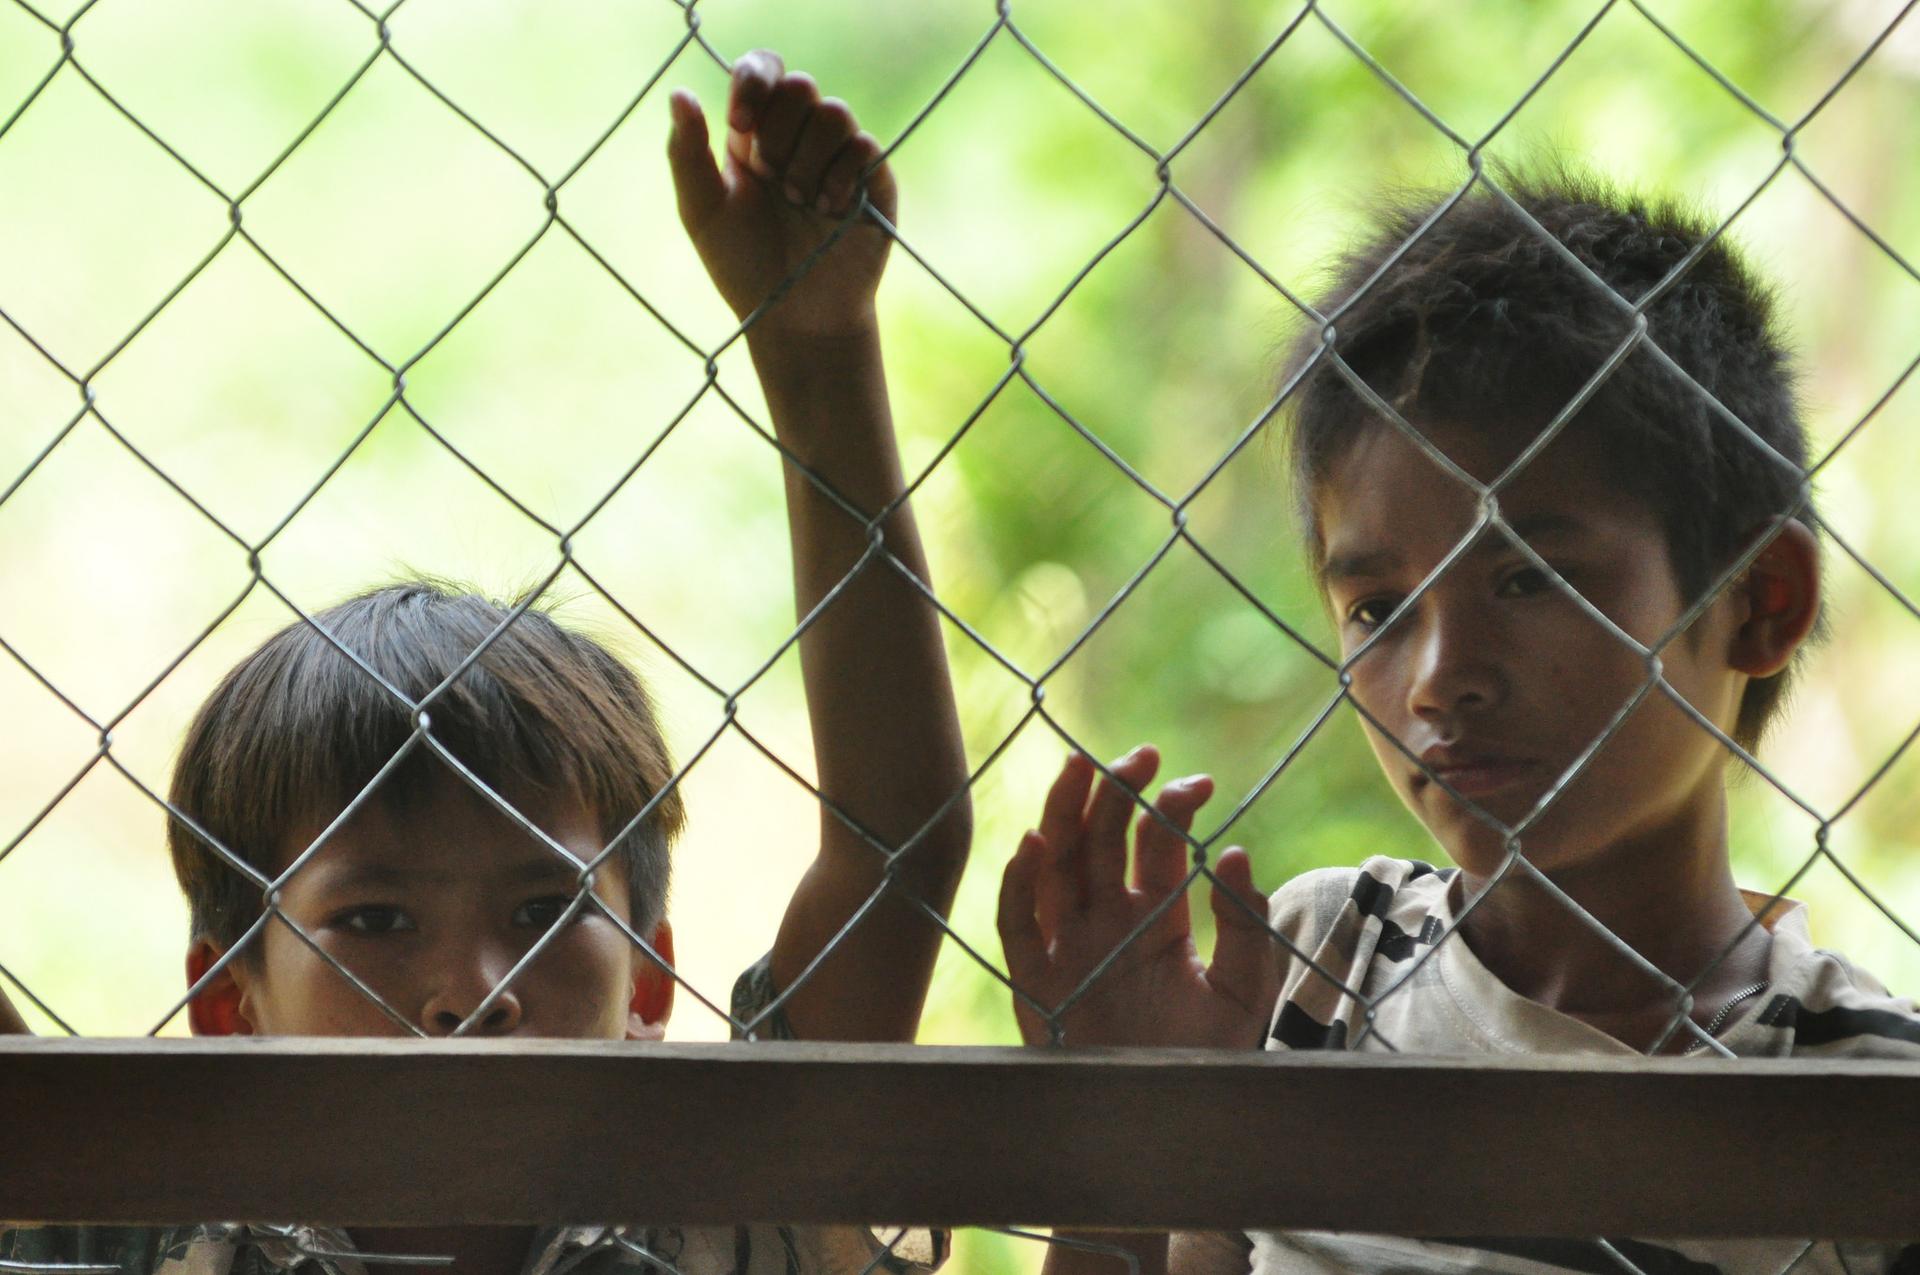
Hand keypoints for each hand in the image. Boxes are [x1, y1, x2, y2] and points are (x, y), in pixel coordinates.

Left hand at [668, 50, 895, 340]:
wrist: (796, 319)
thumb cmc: (744, 268)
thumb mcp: (701, 211)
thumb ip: (686, 152)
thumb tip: (679, 92)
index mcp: (756, 134)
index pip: (763, 71)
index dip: (754, 82)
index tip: (739, 124)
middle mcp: (800, 138)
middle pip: (800, 86)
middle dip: (778, 133)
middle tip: (770, 179)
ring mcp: (840, 157)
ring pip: (833, 112)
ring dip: (807, 159)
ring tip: (799, 202)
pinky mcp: (874, 180)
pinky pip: (864, 145)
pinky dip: (840, 177)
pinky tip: (829, 212)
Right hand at [998, 747, 1277, 1048]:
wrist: (1165, 1122)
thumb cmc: (1205, 1059)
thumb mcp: (1245, 991)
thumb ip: (1246, 926)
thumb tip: (1234, 853)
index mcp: (1155, 917)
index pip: (1154, 844)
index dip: (1170, 807)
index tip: (1198, 784)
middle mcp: (1106, 922)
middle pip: (1099, 840)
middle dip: (1115, 793)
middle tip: (1141, 755)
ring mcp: (1067, 947)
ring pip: (1055, 866)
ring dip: (1064, 814)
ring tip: (1081, 766)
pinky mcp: (1035, 982)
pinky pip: (1017, 924)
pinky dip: (1019, 883)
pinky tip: (1035, 844)